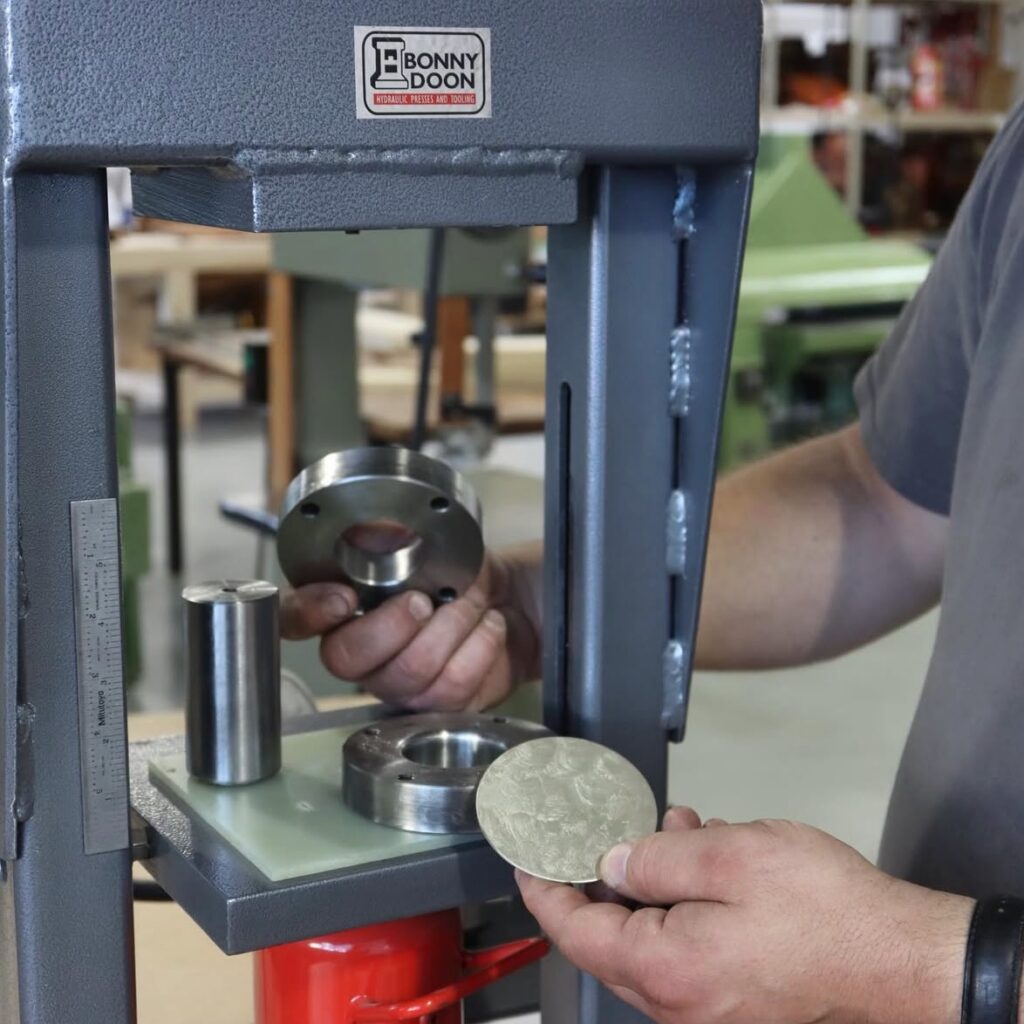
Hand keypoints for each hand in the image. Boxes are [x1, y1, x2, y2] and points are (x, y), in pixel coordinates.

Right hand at [279, 543, 541, 711]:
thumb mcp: (426, 542)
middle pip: (346, 658)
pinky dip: (480, 647)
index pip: (294, 618)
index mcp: (341, 606)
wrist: (510, 599)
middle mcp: (360, 650)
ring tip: (471, 603)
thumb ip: (389, 536)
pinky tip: (488, 627)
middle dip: (392, 625)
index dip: (309, 612)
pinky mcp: (438, 705)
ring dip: (451, 627)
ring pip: (409, 673)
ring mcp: (397, 684)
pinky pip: (452, 688)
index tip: (342, 597)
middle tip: (424, 600)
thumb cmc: (458, 573)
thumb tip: (370, 530)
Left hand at [518, 807, 971, 1023]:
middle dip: (604, 875)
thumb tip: (609, 863)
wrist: (904, 961)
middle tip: (608, 824)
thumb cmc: (817, 906)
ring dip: (652, 878)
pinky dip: (684, 899)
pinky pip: (686, 945)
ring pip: (650, 934)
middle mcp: (675, 1001)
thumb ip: (657, 860)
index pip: (576, 932)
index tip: (526, 857)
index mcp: (663, 969)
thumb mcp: (729, 858)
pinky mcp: (736, 997)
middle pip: (609, 937)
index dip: (545, 890)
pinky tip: (708, 855)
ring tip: (677, 829)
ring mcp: (707, 1006)